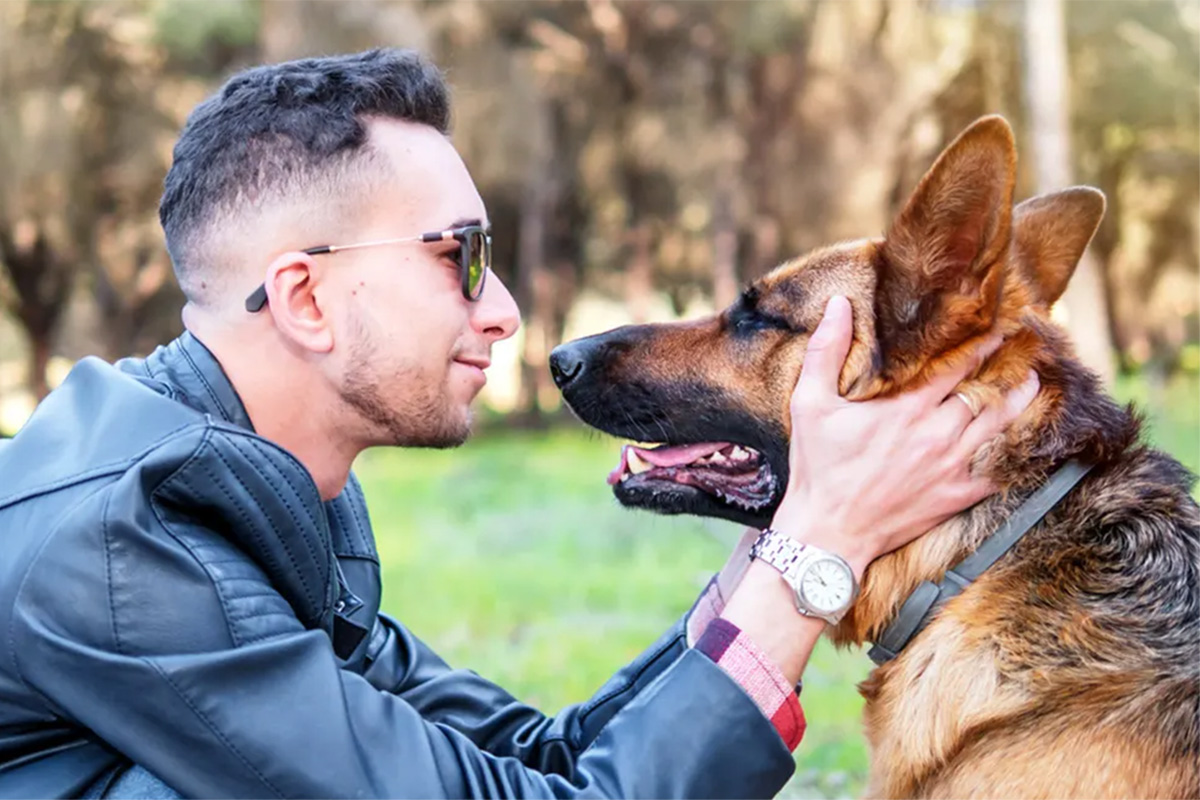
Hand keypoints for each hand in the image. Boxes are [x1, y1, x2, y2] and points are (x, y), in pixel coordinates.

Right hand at [770, 295, 1038, 577]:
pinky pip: (1000, 469)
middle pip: (987, 390)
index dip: (982, 340)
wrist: (829, 533)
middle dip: (1007, 365)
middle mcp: (937, 433)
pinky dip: (1018, 451)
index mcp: (906, 408)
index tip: (999, 322)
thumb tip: (840, 305)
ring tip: (1034, 380)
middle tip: (1026, 345)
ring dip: (1020, 400)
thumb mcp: (809, 404)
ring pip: (1001, 425)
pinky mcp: (957, 495)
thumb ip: (825, 351)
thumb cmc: (817, 469)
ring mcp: (952, 466)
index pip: (957, 363)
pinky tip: (1028, 437)